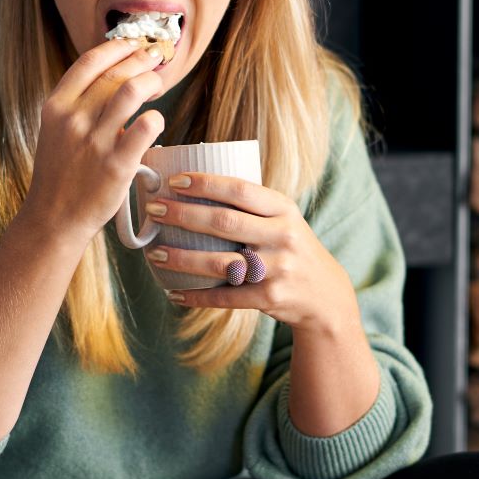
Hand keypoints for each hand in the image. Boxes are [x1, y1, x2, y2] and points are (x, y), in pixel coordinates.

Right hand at [23, 39, 169, 250]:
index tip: (133, 44)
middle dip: (141, 59)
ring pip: (132, 91)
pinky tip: (156, 121)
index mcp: (56, 107)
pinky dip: (157, 117)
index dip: (117, 47)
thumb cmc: (60, 173)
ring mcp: (95, 141)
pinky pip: (147, 125)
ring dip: (151, 80)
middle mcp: (73, 119)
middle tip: (154, 60)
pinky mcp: (117, 164)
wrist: (54, 217)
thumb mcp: (55, 130)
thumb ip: (78, 104)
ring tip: (157, 84)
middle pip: (116, 72)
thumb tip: (113, 75)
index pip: (90, 61)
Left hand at [144, 172, 355, 330]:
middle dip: (183, 215)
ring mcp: (276, 269)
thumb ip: (251, 206)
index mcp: (284, 209)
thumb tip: (193, 187)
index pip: (240, 190)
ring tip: (155, 253)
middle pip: (224, 222)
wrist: (325, 295)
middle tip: (154, 210)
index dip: (205, 184)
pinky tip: (174, 292)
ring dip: (182, 259)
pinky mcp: (269, 298)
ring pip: (220, 263)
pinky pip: (225, 297)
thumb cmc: (291, 248)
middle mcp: (282, 236)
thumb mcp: (283, 219)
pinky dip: (197, 296)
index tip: (174, 181)